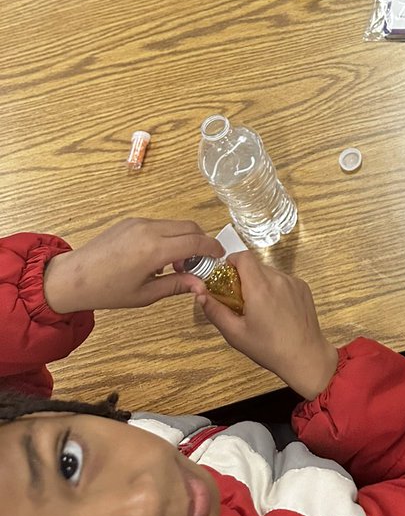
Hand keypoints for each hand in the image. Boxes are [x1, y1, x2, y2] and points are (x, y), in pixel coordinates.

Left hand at [43, 218, 222, 314]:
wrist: (73, 277)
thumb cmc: (107, 290)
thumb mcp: (145, 295)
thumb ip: (177, 285)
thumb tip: (201, 285)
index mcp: (154, 250)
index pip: (196, 242)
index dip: (212, 249)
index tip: (220, 257)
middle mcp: (150, 230)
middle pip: (190, 227)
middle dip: (201, 242)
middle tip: (199, 264)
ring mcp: (140, 222)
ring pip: (176, 224)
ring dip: (185, 239)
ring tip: (176, 264)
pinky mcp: (132, 221)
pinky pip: (161, 224)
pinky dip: (170, 236)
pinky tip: (160, 257)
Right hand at [197, 251, 337, 399]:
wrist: (305, 356)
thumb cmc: (269, 348)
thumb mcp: (235, 333)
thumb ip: (215, 311)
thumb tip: (200, 294)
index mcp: (259, 287)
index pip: (243, 256)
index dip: (231, 262)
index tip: (225, 278)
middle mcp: (277, 279)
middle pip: (255, 265)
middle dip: (243, 277)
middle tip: (239, 300)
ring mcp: (293, 282)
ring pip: (269, 272)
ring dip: (259, 283)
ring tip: (258, 309)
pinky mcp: (302, 287)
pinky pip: (282, 280)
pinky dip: (274, 289)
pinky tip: (275, 311)